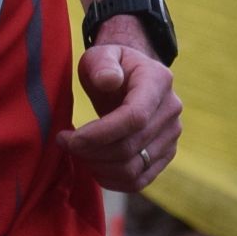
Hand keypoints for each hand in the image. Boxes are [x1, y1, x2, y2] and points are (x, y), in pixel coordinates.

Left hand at [62, 39, 180, 191]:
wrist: (129, 78)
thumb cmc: (109, 66)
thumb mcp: (100, 55)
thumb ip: (102, 63)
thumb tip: (108, 80)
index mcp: (157, 81)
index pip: (134, 118)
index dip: (99, 134)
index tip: (69, 138)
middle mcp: (171, 110)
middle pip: (130, 146)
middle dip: (91, 151)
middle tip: (65, 143)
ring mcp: (172, 135)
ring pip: (133, 168)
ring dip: (98, 167)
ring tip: (77, 152)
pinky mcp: (165, 154)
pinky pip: (139, 180)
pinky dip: (112, 180)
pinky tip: (92, 166)